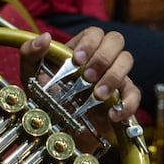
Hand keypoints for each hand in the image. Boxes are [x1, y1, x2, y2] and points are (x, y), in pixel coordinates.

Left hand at [19, 27, 140, 122]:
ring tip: (98, 95)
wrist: (56, 130)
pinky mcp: (122, 98)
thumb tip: (45, 38)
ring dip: (114, 76)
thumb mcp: (31, 75)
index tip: (77, 60)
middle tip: (88, 76)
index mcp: (81, 49)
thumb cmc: (45, 98)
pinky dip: (127, 103)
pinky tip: (113, 114)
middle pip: (116, 40)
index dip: (90, 43)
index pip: (95, 33)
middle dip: (103, 57)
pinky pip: (134, 94)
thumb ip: (30, 53)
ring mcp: (113, 77)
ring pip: (126, 61)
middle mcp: (100, 59)